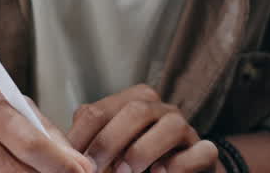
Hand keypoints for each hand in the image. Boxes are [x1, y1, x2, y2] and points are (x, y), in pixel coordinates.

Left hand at [68, 85, 216, 172]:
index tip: (70, 161)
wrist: (185, 170)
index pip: (97, 111)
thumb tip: (63, 155)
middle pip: (134, 111)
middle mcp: (160, 109)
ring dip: (143, 152)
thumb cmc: (137, 162)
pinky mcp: (206, 152)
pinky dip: (177, 166)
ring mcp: (186, 128)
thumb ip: (92, 146)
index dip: (80, 137)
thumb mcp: (110, 150)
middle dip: (110, 141)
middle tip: (94, 168)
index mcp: (130, 102)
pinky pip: (198, 152)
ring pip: (170, 126)